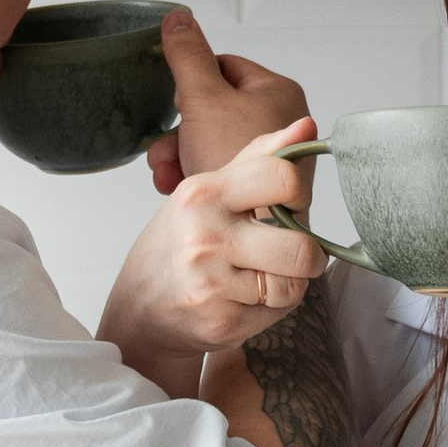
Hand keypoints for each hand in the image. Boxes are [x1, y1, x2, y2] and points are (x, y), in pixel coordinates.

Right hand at [101, 119, 325, 390]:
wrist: (138, 311)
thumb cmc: (180, 246)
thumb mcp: (208, 192)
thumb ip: (259, 158)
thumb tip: (309, 126)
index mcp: (203, 193)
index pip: (284, 178)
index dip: (299, 196)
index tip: (286, 207)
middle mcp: (204, 235)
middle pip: (302, 246)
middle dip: (305, 255)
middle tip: (285, 255)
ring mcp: (211, 281)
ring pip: (294, 284)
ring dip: (287, 284)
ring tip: (259, 279)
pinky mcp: (221, 320)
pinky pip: (278, 311)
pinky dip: (269, 309)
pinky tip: (241, 302)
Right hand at [147, 8, 310, 192]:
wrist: (250, 233)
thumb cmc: (235, 164)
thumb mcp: (203, 99)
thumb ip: (187, 56)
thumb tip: (178, 16)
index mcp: (277, 92)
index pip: (224, 66)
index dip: (193, 84)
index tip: (178, 106)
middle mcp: (280, 121)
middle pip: (213, 108)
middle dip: (181, 131)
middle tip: (165, 152)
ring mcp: (270, 157)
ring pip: (210, 141)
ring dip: (181, 155)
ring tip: (168, 176)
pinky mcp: (258, 187)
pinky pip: (218, 169)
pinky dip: (195, 175)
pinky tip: (178, 189)